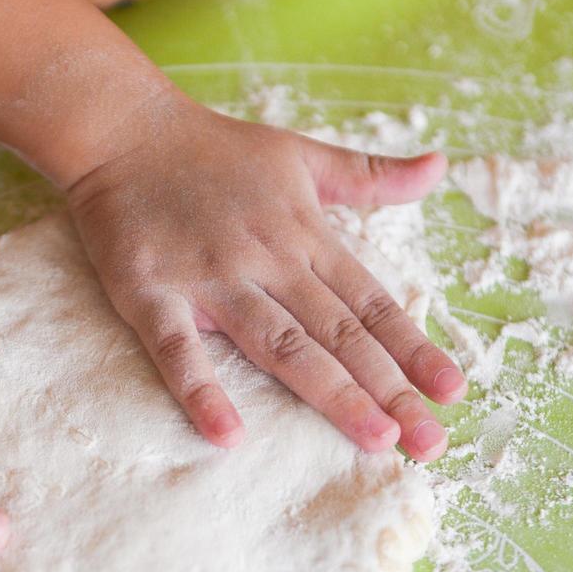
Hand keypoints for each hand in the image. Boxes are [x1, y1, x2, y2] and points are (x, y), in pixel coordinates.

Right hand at [65, 98, 466, 459]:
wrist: (121, 129)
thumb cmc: (215, 150)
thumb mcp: (302, 155)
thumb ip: (369, 175)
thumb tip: (439, 166)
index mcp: (305, 235)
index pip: (370, 302)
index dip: (413, 348)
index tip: (452, 392)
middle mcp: (267, 259)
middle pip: (338, 334)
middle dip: (389, 388)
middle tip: (429, 442)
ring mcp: (209, 276)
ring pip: (279, 344)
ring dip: (330, 392)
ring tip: (374, 438)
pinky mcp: (150, 291)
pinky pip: (178, 348)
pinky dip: (201, 390)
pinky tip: (228, 435)